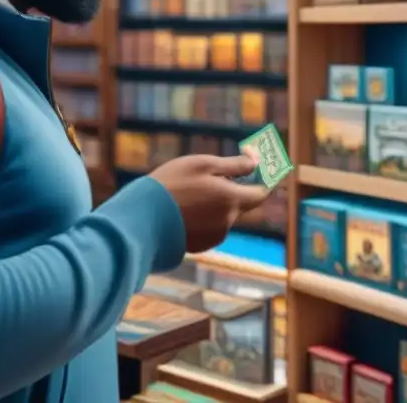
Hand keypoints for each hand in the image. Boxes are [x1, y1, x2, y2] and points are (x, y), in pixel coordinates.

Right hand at [149, 152, 270, 252]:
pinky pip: (209, 227)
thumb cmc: (172, 184)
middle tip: (213, 174)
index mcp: (232, 200)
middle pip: (241, 203)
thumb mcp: (203, 165)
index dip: (264, 180)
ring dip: (215, 202)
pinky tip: (183, 207)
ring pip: (223, 215)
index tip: (257, 167)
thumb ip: (234, 165)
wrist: (142, 218)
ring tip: (188, 190)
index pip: (261, 193)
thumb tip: (256, 161)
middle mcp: (228, 222)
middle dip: (233, 189)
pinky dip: (203, 216)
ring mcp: (214, 236)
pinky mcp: (199, 245)